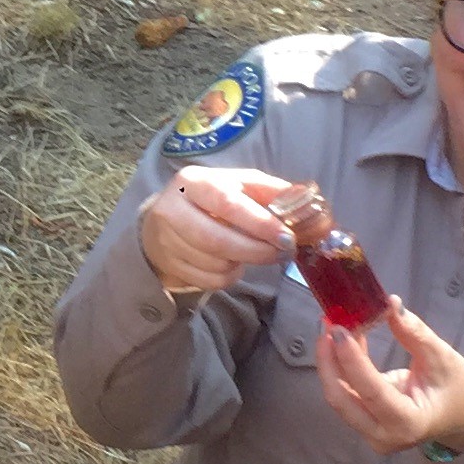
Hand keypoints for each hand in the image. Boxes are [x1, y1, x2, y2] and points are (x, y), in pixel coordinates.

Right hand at [138, 166, 294, 293]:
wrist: (162, 223)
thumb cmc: (207, 201)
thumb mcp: (234, 185)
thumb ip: (267, 190)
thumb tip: (302, 195)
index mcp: (193, 182)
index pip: (228, 204)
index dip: (260, 223)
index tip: (286, 237)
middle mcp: (173, 210)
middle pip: (217, 240)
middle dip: (255, 251)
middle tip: (280, 253)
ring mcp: (167, 242)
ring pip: (215, 264)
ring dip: (242, 263)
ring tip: (252, 253)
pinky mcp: (170, 266)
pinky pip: (210, 281)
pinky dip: (229, 277)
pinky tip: (232, 265)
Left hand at [316, 295, 463, 457]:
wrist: (462, 418)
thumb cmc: (457, 388)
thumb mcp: (442, 357)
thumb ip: (414, 333)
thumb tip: (390, 304)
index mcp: (408, 422)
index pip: (371, 391)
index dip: (351, 359)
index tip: (338, 329)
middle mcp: (384, 435)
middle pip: (342, 400)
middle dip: (328, 361)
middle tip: (327, 324)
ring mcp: (371, 434)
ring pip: (339, 398)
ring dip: (331, 362)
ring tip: (331, 327)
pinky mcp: (364, 425)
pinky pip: (346, 395)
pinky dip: (340, 368)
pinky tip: (342, 341)